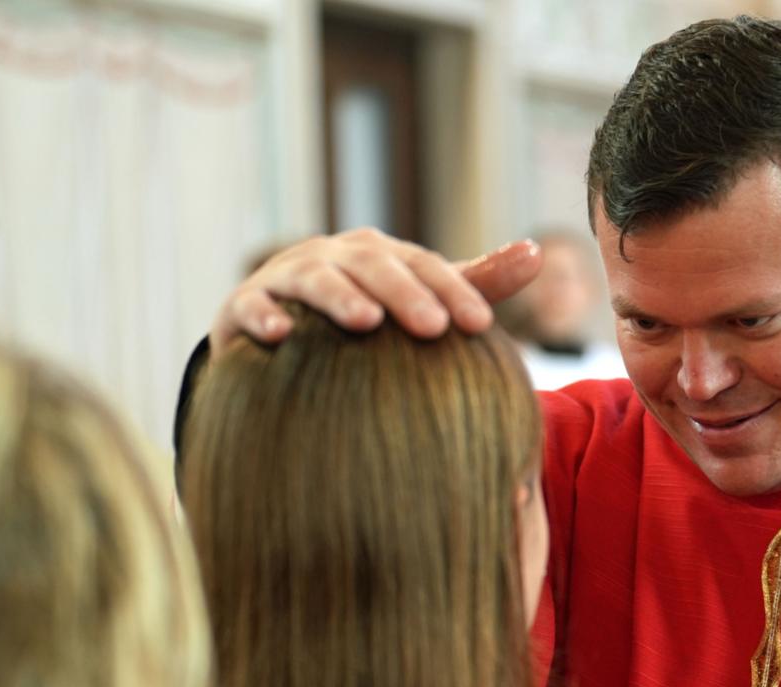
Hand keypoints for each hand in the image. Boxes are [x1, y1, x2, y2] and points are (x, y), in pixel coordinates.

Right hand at [212, 229, 544, 350]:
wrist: (278, 342)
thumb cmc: (363, 320)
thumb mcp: (419, 298)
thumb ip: (475, 280)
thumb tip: (538, 251)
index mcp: (380, 254)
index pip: (423, 264)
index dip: (453, 289)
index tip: (481, 326)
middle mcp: (334, 256)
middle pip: (373, 265)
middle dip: (404, 293)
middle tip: (434, 327)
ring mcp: (286, 278)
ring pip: (314, 278)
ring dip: (339, 296)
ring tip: (365, 323)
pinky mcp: (242, 309)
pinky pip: (250, 307)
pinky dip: (263, 317)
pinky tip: (279, 336)